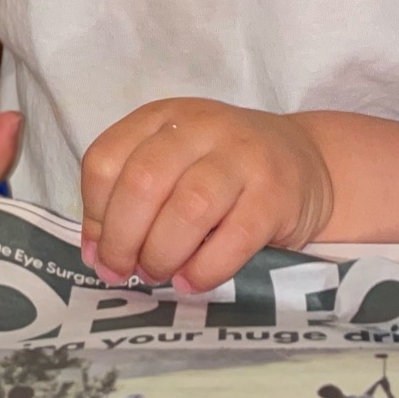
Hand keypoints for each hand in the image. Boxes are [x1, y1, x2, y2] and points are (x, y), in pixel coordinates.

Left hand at [79, 99, 333, 293]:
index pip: (106, 159)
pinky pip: (234, 238)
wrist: (304, 161)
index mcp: (163, 117)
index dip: (94, 213)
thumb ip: (131, 198)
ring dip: (163, 253)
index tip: (100, 251)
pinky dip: (204, 269)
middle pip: (143, 181)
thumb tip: (98, 255)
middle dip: (124, 239)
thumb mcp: (174, 165)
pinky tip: (191, 281)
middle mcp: (201, 126)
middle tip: (126, 272)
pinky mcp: (275, 193)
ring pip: (188, 207)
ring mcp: (242, 156)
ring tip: (160, 274)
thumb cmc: (222, 172)